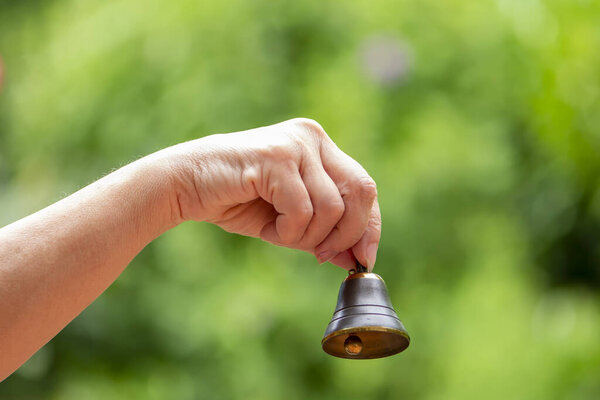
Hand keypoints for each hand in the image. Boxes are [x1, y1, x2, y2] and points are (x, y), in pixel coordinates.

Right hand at [167, 118, 380, 270]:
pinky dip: (288, 231)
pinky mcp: (277, 157)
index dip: (369, 226)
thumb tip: (358, 259)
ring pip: (331, 208)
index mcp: (319, 146)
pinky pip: (302, 210)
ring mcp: (296, 144)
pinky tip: (269, 227)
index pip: (363, 187)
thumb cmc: (236, 200)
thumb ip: (324, 234)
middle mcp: (312, 138)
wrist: (185, 185)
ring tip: (278, 233)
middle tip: (322, 255)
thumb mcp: (289, 222)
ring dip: (307, 236)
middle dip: (347, 234)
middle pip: (361, 191)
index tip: (362, 258)